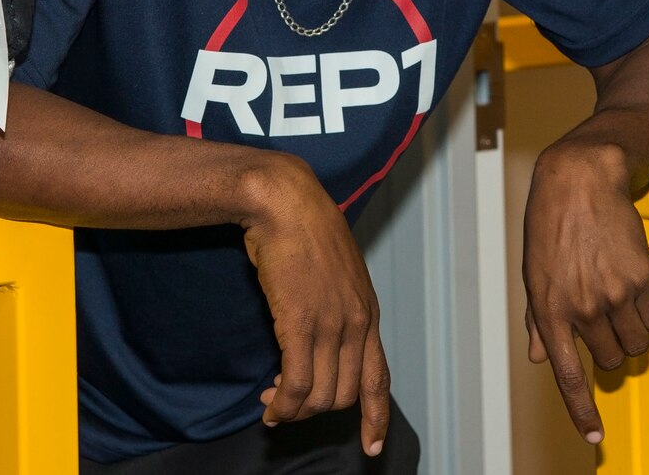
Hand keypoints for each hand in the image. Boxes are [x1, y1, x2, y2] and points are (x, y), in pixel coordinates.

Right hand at [242, 154, 390, 456]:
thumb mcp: (335, 273)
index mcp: (368, 313)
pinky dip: (282, 404)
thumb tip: (320, 337)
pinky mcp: (300, 324)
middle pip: (343, 395)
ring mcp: (331, 325)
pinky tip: (269, 404)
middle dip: (314, 413)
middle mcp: (357, 324)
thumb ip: (337, 307)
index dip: (376, 417)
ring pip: (319, 396)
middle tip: (285, 409)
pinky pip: (295, 385)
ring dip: (293, 410)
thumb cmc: (304, 231)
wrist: (285, 202)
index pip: (379, 378)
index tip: (372, 446)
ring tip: (272, 405)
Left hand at [522, 141, 648, 445]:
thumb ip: (538, 319)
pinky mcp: (642, 278)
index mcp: (550, 310)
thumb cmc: (551, 223)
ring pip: (635, 344)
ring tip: (619, 302)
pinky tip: (636, 290)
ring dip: (631, 334)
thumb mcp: (534, 273)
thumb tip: (538, 355)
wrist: (582, 180)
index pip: (567, 374)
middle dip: (609, 350)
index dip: (582, 410)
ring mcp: (614, 295)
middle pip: (609, 361)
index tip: (594, 435)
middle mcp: (582, 308)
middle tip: (605, 323)